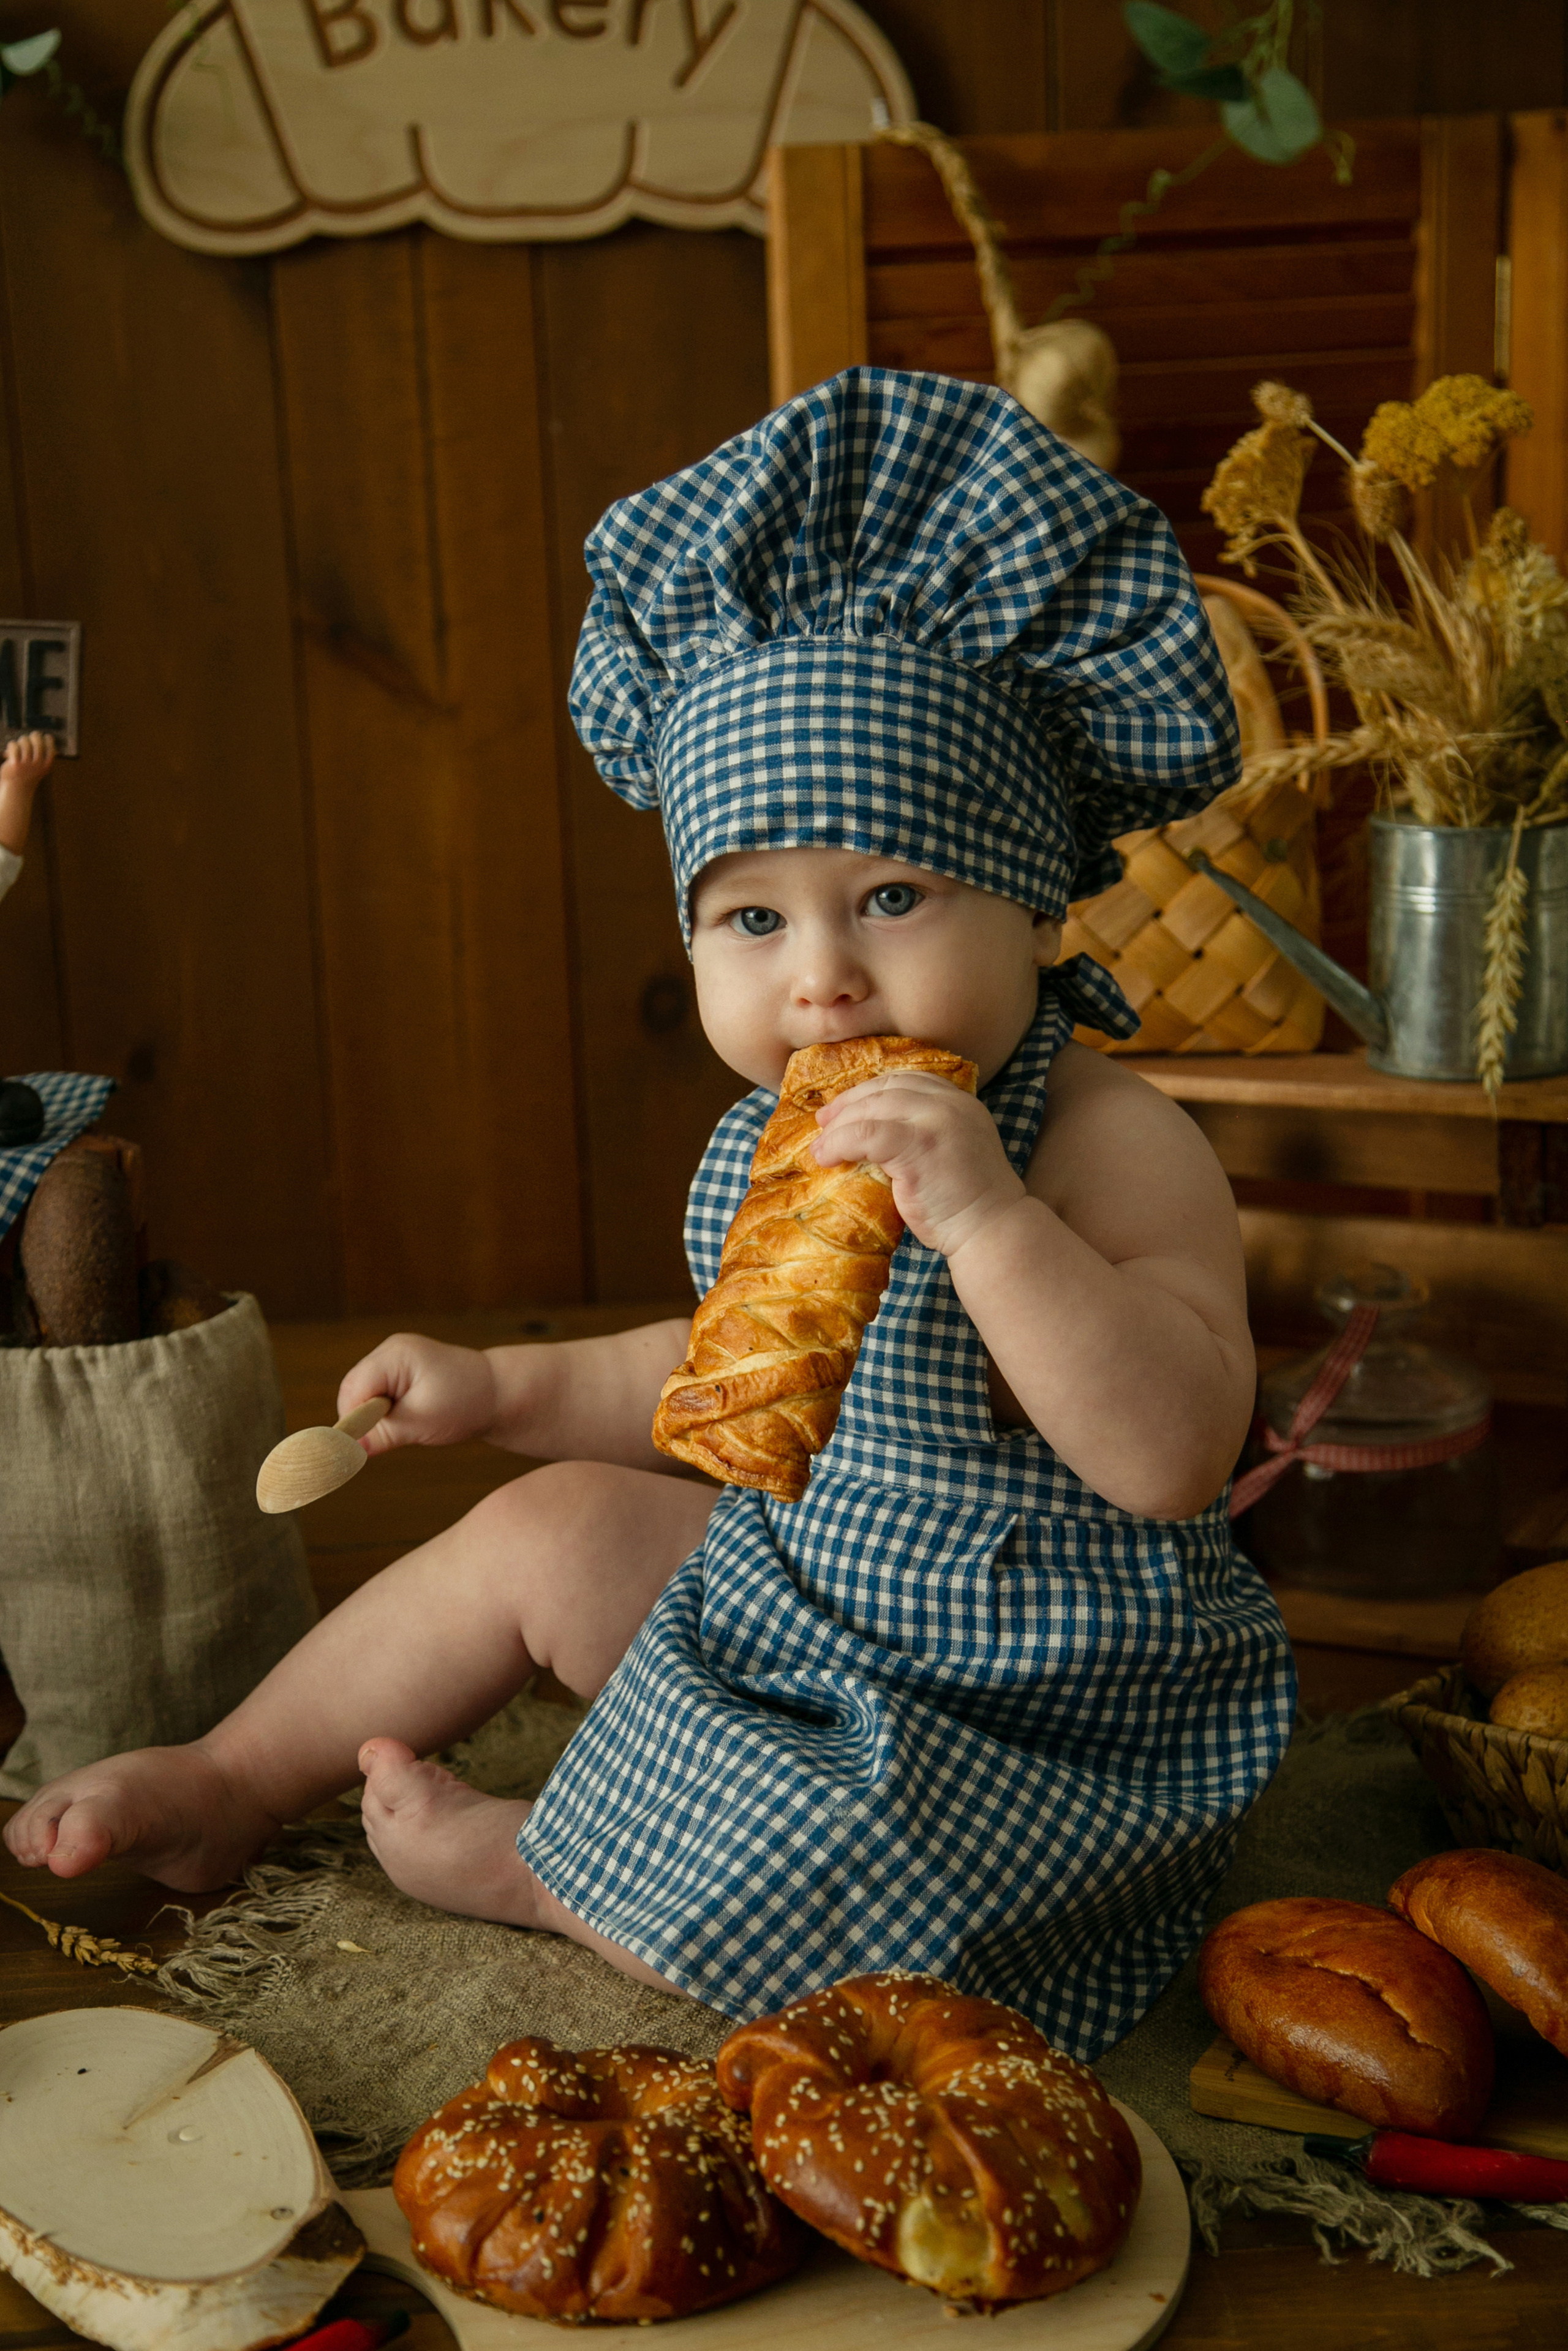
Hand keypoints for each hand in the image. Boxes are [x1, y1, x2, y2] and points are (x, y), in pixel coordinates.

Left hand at [0, 729, 55, 856]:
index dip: (47, 739)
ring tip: (16, 747)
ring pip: (24, 742)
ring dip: (18, 742)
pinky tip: (8, 752)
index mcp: (46, 765)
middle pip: (37, 740)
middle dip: (31, 736)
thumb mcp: (37, 768)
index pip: (51, 747)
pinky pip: (14, 746)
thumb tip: (38, 736)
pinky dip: (10, 746)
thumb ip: (40, 755)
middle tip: (27, 738)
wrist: (16, 792)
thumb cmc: (26, 778)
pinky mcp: (16, 764)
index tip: (44, 736)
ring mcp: (27, 764)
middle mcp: (38, 764)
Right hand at [337, 1333, 497, 1453]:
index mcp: (395, 1355)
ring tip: (405, 1425)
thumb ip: (381, 1434)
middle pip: (352, 1390)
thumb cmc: (467, 1403)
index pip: (353, 1390)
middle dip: (362, 1418)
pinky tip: (406, 1418)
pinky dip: (384, 1411)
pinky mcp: (399, 1371)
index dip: (353, 1420)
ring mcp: (394, 1358)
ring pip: (362, 1393)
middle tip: (389, 1437)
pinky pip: (376, 1393)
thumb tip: (346, 1451)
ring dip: (373, 1416)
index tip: (362, 1446)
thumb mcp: (422, 1423)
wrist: (499, 1392)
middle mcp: (390, 1350)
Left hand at [812, 1074, 1024, 1255]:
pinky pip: (866, 1134)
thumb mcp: (950, 1152)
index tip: (844, 1109)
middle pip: (886, 1088)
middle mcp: (950, 1104)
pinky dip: (840, 1143)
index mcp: (959, 1102)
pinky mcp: (919, 1145)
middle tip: (823, 1123)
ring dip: (839, 1127)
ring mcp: (936, 1121)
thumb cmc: (966, 1204)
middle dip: (849, 1103)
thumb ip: (922, 1133)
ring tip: (820, 1148)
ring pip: (872, 1108)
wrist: (991, 1230)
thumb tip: (870, 1135)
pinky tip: (828, 1158)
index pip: (905, 1081)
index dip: (869, 1091)